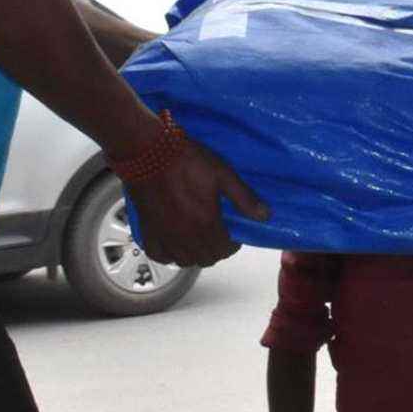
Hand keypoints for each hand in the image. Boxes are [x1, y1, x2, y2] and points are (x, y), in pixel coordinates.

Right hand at [125, 137, 268, 267]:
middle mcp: (185, 236)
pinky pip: (159, 256)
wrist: (148, 151)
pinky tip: (174, 245)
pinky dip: (169, 255)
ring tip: (199, 240)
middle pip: (206, 259)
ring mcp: (165, 236)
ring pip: (184, 261)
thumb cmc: (186, 159)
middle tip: (218, 235)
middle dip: (216, 250)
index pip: (225, 250)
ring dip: (195, 255)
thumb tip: (264, 216)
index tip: (233, 234)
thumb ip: (244, 198)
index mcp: (206, 223)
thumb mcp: (222, 173)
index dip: (232, 244)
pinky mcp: (148, 231)